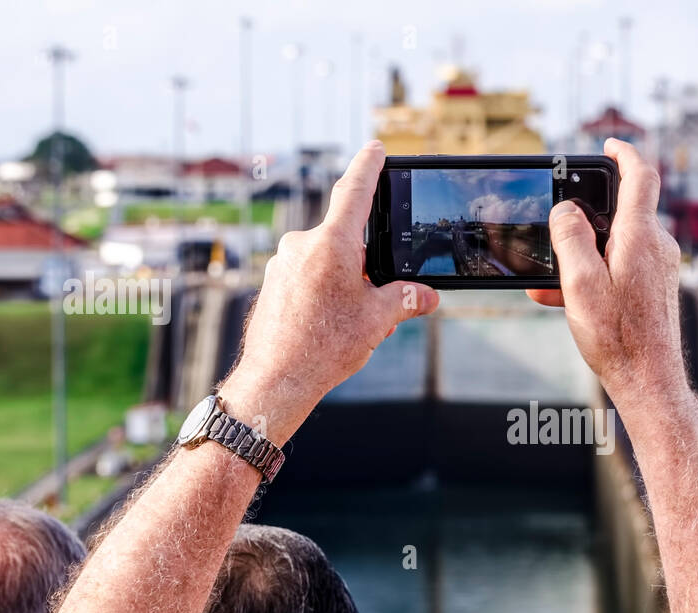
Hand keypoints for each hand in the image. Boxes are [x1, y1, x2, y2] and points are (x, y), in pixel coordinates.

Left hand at [224, 141, 438, 440]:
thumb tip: (426, 296)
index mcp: (332, 244)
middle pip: (345, 238)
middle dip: (365, 263)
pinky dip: (322, 291)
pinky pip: (305, 275)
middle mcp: (302, 244)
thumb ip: (406, 300)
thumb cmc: (325, 347)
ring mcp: (282, 263)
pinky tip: (326, 324)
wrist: (276, 379)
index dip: (368, 167)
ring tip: (349, 321)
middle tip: (376, 297)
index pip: (354, 191)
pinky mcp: (272, 282)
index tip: (375, 148)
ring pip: (325, 260)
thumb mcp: (378, 320)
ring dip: (344, 281)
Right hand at [528, 138, 686, 404]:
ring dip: (581, 256)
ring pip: (614, 244)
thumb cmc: (617, 336)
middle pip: (620, 211)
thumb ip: (570, 238)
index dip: (624, 153)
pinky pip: (619, 268)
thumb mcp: (580, 282)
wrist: (648, 381)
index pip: (640, 176)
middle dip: (584, 219)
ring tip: (549, 281)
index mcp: (639, 236)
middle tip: (555, 228)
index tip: (608, 144)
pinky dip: (593, 275)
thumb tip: (565, 210)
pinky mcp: (654, 288)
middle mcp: (655, 247)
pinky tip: (563, 298)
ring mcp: (657, 268)